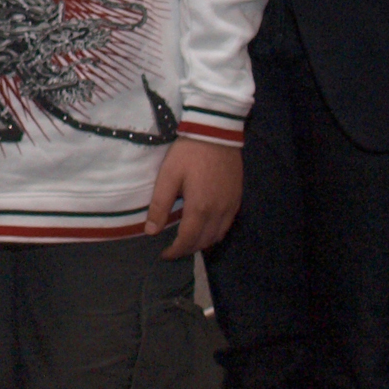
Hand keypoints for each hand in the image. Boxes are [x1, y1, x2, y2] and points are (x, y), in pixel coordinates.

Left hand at [146, 137, 241, 258]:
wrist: (216, 133)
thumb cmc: (188, 153)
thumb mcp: (168, 176)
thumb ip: (160, 205)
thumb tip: (151, 231)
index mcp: (200, 208)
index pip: (188, 240)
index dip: (175, 251)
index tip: (164, 255)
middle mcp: (219, 212)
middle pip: (204, 242)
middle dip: (188, 250)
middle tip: (173, 250)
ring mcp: (231, 206)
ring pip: (218, 236)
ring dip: (202, 244)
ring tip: (187, 242)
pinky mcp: (237, 199)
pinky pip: (227, 225)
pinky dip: (215, 234)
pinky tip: (206, 229)